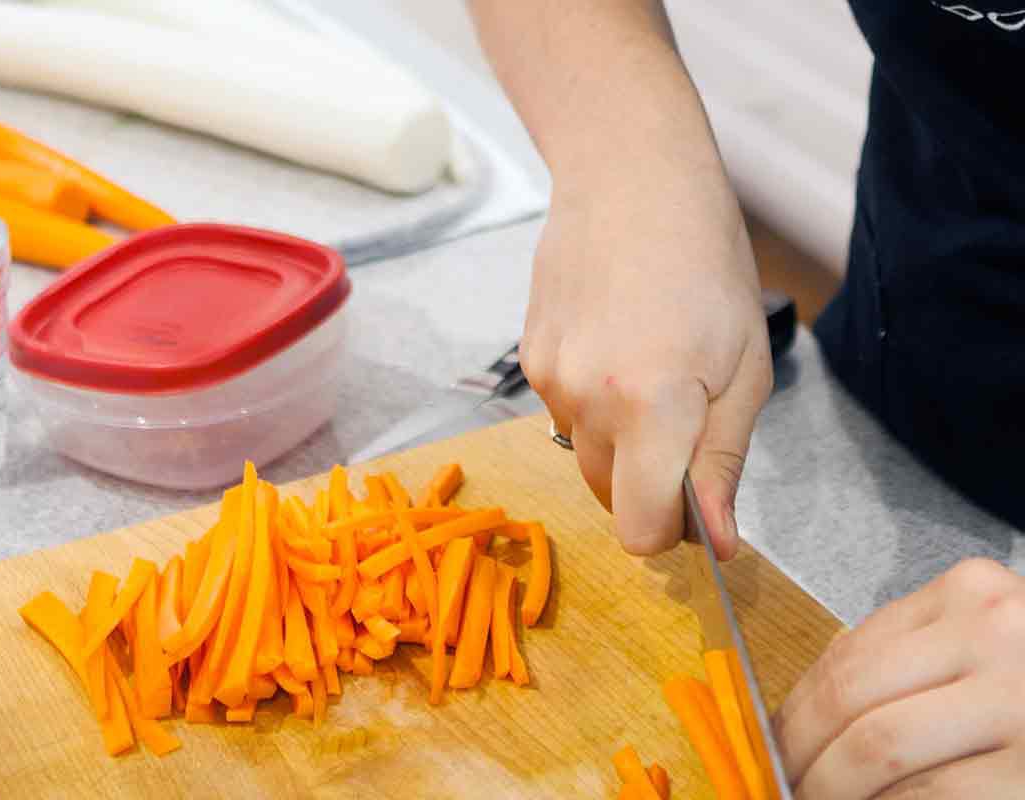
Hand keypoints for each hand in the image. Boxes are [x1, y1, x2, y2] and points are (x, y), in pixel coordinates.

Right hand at [521, 179, 771, 557]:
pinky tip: (616, 347)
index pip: (641, 531)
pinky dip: (591, 405)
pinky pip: (562, 415)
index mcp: (652, 407)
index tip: (700, 499)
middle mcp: (586, 402)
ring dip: (619, 444)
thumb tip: (717, 541)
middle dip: (649, 485)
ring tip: (650, 371)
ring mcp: (548, 381)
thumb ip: (722, 462)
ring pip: (583, 456)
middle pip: (610, 500)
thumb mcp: (745, 368)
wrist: (630, 180)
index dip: (674, 530)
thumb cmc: (707, 266)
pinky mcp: (529, 359)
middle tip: (687, 421)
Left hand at [775, 559, 1024, 797]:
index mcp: (967, 593)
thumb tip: (804, 717)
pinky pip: (931, 793)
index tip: (773, 745)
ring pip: (876, 748)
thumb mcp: (977, 650)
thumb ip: (903, 661)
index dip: (795, 710)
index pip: (847, 652)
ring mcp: (1016, 697)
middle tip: (784, 785)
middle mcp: (992, 631)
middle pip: (849, 696)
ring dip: (832, 787)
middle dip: (800, 752)